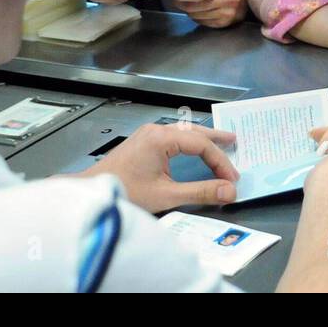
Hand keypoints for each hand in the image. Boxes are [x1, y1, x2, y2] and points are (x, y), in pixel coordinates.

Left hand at [77, 122, 238, 212]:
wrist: (91, 195)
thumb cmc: (124, 193)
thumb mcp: (167, 195)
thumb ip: (201, 192)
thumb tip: (229, 191)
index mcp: (161, 138)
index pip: (201, 144)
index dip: (220, 162)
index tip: (232, 179)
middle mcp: (155, 131)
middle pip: (194, 131)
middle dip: (216, 141)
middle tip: (236, 144)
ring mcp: (147, 135)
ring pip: (184, 131)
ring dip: (203, 139)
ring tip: (222, 141)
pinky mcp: (143, 142)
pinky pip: (173, 136)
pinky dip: (190, 142)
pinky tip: (194, 148)